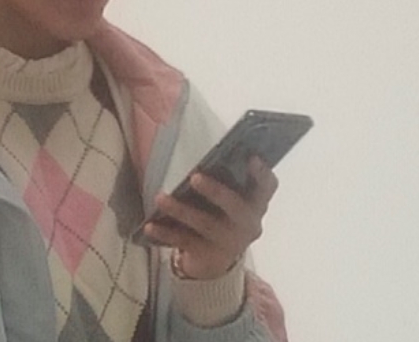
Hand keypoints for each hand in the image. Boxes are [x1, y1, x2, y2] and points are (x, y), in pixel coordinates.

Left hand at [143, 157, 278, 279]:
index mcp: (255, 204)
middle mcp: (247, 224)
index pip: (268, 187)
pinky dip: (166, 232)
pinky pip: (185, 242)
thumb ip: (224, 180)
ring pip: (205, 224)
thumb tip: (206, 158)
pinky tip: (150, 226)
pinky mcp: (209, 256)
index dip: (263, 174)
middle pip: (236, 207)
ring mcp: (229, 243)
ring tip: (160, 198)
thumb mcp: (227, 199)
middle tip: (195, 177)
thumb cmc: (220, 215)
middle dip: (216, 191)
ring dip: (181, 210)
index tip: (252, 158)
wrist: (215, 261)